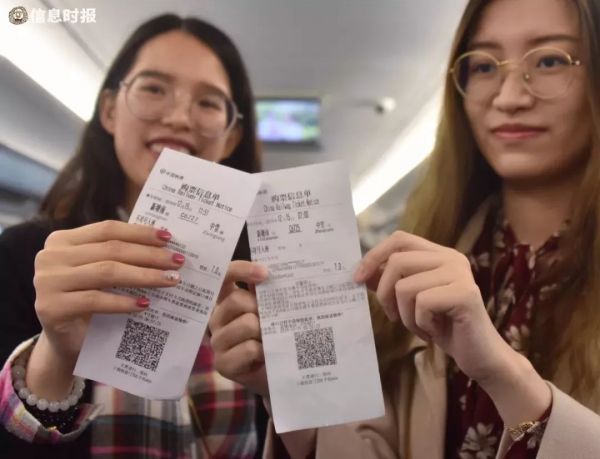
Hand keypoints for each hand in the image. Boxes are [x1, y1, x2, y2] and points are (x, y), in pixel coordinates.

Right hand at [32, 221, 183, 372]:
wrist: (66, 341)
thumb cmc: (89, 301)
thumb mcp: (100, 272)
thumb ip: (119, 255)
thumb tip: (164, 245)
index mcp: (62, 240)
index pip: (107, 230)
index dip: (140, 232)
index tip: (169, 237)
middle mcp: (50, 257)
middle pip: (111, 250)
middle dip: (149, 255)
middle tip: (177, 261)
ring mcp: (47, 282)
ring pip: (106, 272)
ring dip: (144, 275)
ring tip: (170, 280)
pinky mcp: (50, 308)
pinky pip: (96, 300)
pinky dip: (124, 302)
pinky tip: (145, 304)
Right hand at [209, 260, 268, 396]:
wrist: (278, 373)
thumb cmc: (274, 337)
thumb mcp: (272, 312)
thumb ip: (267, 292)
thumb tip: (270, 270)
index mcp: (227, 300)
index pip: (224, 277)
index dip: (240, 270)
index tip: (264, 272)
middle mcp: (217, 318)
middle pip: (236, 300)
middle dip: (260, 307)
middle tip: (273, 319)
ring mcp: (217, 341)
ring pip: (246, 324)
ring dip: (265, 332)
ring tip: (271, 340)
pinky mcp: (222, 363)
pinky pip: (248, 348)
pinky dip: (263, 351)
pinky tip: (265, 356)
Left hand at [353, 230, 511, 384]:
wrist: (480, 356)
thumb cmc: (444, 327)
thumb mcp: (410, 303)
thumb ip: (390, 283)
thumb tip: (361, 272)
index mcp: (438, 254)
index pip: (399, 239)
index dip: (374, 255)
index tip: (357, 278)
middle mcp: (451, 257)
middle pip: (396, 262)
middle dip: (384, 294)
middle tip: (393, 316)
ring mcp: (460, 273)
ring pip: (405, 287)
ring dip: (404, 315)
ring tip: (420, 327)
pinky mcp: (465, 294)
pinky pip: (422, 304)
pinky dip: (420, 324)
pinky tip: (434, 332)